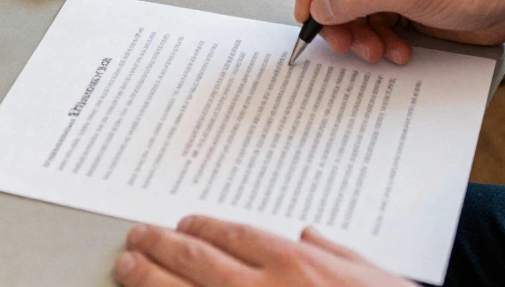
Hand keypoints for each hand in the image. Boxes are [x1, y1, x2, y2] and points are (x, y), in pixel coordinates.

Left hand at [114, 216, 414, 286]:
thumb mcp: (378, 279)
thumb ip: (338, 256)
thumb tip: (309, 235)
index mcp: (295, 265)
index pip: (233, 235)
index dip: (201, 227)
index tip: (183, 224)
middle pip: (195, 259)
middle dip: (159, 246)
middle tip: (136, 238)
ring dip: (147, 278)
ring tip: (126, 267)